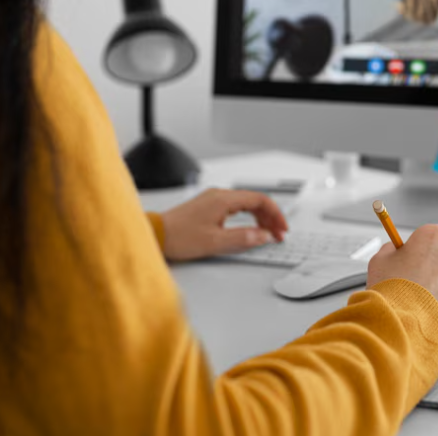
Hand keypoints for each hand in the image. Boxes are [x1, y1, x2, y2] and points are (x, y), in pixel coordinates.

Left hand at [159, 188, 287, 260]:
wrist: (155, 235)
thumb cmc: (178, 237)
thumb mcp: (215, 242)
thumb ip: (243, 238)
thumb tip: (264, 236)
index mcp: (223, 199)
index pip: (260, 199)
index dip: (275, 214)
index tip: (281, 228)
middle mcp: (219, 195)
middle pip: (255, 200)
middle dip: (270, 217)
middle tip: (277, 234)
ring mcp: (213, 200)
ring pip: (246, 204)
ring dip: (260, 217)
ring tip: (267, 233)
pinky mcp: (208, 207)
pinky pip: (236, 207)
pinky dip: (247, 217)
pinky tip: (250, 228)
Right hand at [366, 224, 437, 336]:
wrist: (404, 326)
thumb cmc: (392, 293)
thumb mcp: (379, 261)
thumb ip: (391, 250)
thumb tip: (395, 249)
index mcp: (433, 237)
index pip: (429, 237)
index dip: (419, 252)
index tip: (413, 262)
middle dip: (435, 270)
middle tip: (418, 286)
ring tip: (424, 305)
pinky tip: (435, 315)